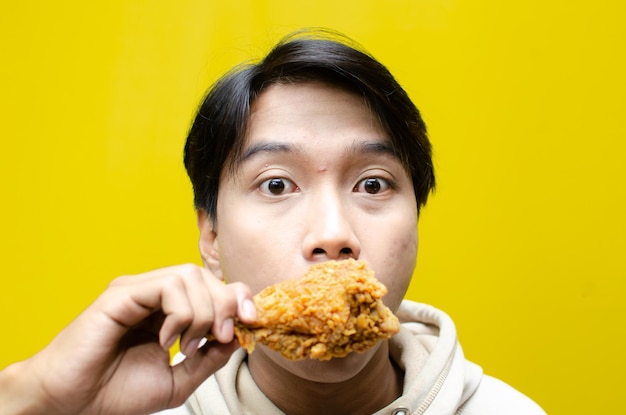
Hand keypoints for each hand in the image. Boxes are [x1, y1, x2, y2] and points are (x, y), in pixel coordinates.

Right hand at [0, 264, 255, 414]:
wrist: (73, 403)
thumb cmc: (117, 391)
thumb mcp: (180, 380)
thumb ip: (210, 358)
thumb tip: (240, 335)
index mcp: (168, 309)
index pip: (211, 285)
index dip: (237, 297)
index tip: (251, 321)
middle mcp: (153, 293)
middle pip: (205, 275)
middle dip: (225, 305)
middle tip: (221, 338)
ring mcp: (136, 290)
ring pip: (189, 275)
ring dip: (203, 312)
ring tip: (187, 345)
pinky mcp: (120, 294)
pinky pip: (166, 286)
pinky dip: (179, 313)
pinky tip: (166, 340)